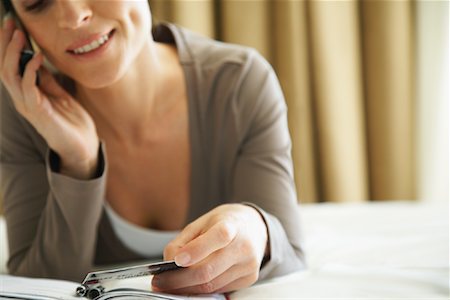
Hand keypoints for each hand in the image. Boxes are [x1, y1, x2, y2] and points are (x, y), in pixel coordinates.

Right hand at [0, 20, 98, 178]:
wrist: (83, 146)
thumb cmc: (72, 122)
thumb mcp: (59, 95)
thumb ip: (46, 81)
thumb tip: (37, 60)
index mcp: (26, 94)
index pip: (10, 66)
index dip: (8, 46)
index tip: (12, 25)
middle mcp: (22, 99)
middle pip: (5, 68)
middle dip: (6, 44)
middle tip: (11, 24)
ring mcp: (28, 106)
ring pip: (10, 76)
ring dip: (13, 54)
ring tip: (20, 36)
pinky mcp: (38, 113)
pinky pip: (28, 88)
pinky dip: (30, 71)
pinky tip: (37, 57)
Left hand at [152, 204, 268, 293]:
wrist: (254, 227)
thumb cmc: (224, 223)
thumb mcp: (202, 222)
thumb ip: (184, 240)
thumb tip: (169, 262)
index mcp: (232, 225)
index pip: (218, 237)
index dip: (196, 250)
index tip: (176, 260)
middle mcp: (244, 247)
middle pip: (209, 270)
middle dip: (179, 280)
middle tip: (159, 282)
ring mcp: (248, 265)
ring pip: (212, 285)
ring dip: (186, 288)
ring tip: (168, 285)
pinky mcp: (249, 278)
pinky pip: (219, 289)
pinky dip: (201, 289)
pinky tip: (189, 284)